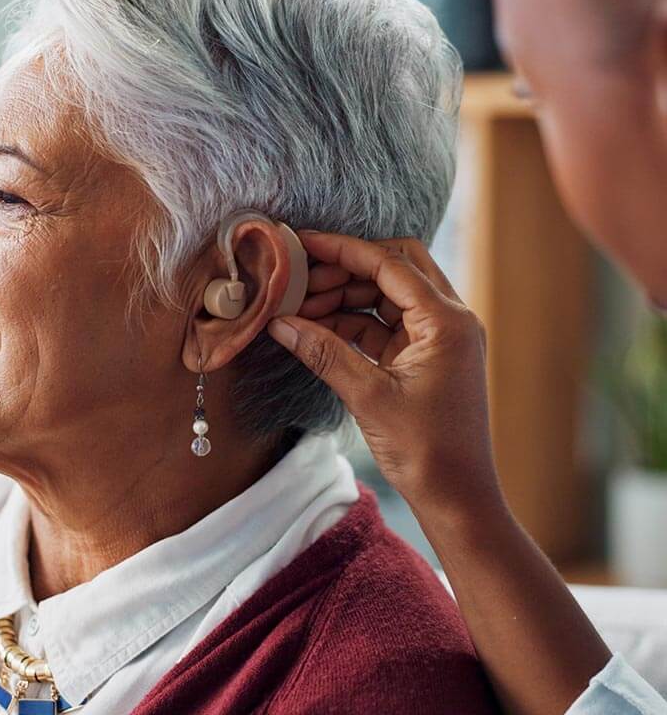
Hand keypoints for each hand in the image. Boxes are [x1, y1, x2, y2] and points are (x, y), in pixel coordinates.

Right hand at [267, 231, 501, 519]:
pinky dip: (352, 324)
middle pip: (394, 269)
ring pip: (387, 296)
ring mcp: (438, 338)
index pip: (390, 264)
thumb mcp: (368, 396)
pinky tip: (316, 330)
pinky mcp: (424, 357)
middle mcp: (449, 320)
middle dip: (345, 269)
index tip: (302, 241)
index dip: (343, 250)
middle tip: (299, 279)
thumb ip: (323, 352)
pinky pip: (384, 325)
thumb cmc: (425, 450)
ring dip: (345, 297)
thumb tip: (280, 322)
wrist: (456, 497)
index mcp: (446, 321)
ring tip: (300, 308)